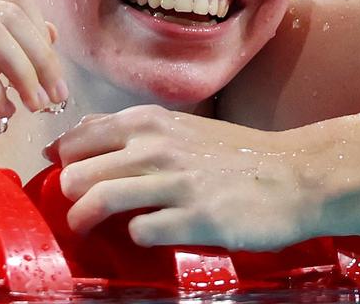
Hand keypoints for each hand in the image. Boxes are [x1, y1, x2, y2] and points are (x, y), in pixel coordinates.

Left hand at [47, 105, 317, 251]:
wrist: (295, 176)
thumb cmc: (236, 154)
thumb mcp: (180, 127)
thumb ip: (131, 132)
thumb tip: (75, 138)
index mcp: (150, 122)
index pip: (76, 140)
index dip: (64, 164)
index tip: (67, 180)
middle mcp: (156, 147)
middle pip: (77, 173)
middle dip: (69, 197)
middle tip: (77, 210)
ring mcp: (175, 182)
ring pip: (98, 200)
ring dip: (85, 221)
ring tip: (87, 230)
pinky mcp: (194, 218)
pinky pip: (139, 231)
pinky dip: (134, 237)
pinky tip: (146, 235)